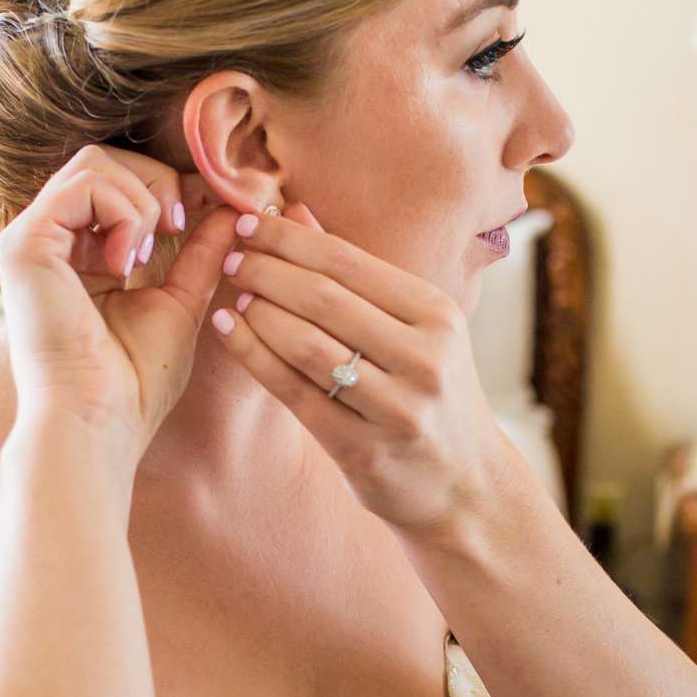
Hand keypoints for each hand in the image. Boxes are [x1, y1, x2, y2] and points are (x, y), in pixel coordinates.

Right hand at [0, 142, 240, 455]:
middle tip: (179, 227)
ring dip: (143, 200)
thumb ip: (199, 252)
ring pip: (96, 162)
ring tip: (146, 256)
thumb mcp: (179, 301)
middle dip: (159, 183)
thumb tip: (233, 209)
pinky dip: (123, 212)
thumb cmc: (133, 382)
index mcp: (76, 254)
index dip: (167, 185)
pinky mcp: (23, 242)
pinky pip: (85, 184)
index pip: (117, 183)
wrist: (99, 422)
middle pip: (105, 159)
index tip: (210, 208)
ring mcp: (29, 238)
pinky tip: (125, 263)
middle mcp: (46, 240)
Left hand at [209, 203, 509, 537]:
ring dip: (259, 314)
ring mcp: (395, 408)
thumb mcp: (415, 328)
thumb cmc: (431, 393)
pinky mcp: (364, 450)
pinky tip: (229, 331)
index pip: (348, 261)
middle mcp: (423, 358)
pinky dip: (254, 357)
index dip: (290, 240)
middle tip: (231, 257)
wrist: (467, 484)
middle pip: (325, 300)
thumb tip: (294, 212)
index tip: (249, 223)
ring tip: (232, 295)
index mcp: (436, 315)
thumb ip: (356, 274)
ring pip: (307, 346)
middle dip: (267, 272)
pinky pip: (295, 394)